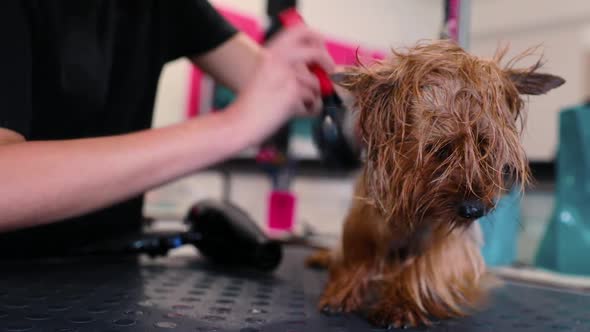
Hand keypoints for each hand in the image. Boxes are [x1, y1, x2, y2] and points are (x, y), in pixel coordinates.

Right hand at [226, 25, 334, 144]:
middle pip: (316, 53)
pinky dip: (308, 111)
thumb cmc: (252, 105)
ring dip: (312, 97)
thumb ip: (288, 68)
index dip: (316, 38)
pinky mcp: (293, 95)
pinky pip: (313, 103)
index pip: (300, 32)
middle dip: (327, 63)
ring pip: (316, 84)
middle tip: (329, 72)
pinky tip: (294, 114)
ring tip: (297, 105)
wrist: (240, 122)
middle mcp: (279, 61)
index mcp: (271, 53)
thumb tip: (315, 69)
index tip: (322, 48)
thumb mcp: (266, 76)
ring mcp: (287, 77)